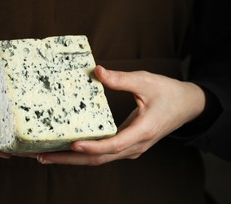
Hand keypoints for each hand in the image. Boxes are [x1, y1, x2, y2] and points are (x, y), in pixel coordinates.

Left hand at [37, 65, 205, 164]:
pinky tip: (66, 150)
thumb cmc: (169, 93)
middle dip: (70, 159)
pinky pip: (102, 154)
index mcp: (143, 131)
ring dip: (72, 159)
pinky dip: (83, 154)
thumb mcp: (146, 81)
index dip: (94, 146)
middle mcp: (135, 146)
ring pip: (99, 159)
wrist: (187, 106)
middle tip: (42, 157)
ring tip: (46, 156)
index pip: (115, 144)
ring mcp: (131, 149)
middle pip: (99, 158)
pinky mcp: (127, 147)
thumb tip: (97, 71)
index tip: (73, 145)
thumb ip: (122, 79)